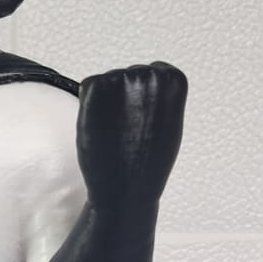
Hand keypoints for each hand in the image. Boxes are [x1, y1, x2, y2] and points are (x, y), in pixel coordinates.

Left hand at [76, 62, 186, 210]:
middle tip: (130, 130)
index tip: (148, 120)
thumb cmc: (149, 162)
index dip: (147, 98)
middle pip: (131, 76)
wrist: (125, 188)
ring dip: (108, 103)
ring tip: (116, 133)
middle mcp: (148, 74)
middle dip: (126, 98)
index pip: (155, 72)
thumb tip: (144, 79)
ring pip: (109, 83)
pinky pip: (90, 88)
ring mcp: (121, 78)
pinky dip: (90, 106)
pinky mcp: (94, 88)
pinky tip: (101, 127)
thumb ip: (161, 96)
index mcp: (173, 80)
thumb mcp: (170, 121)